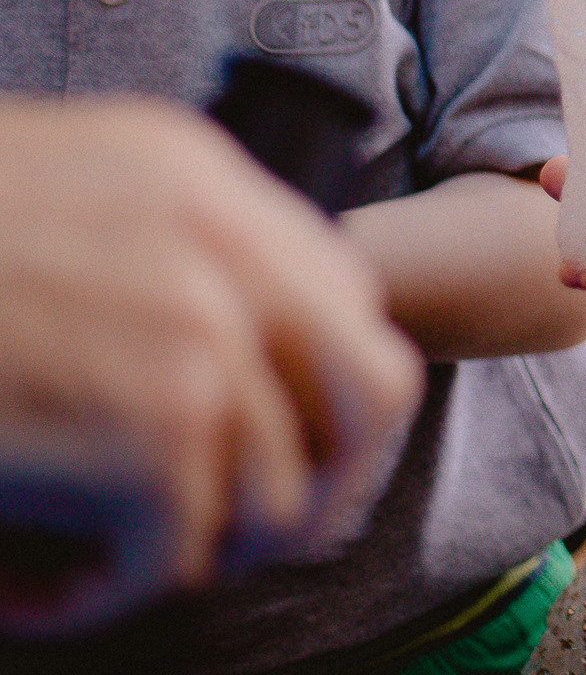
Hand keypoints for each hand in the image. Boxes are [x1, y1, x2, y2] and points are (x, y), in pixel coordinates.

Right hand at [0, 98, 422, 639]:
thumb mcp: (38, 199)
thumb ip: (142, 250)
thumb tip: (225, 370)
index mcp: (189, 173)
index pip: (343, 295)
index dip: (318, 398)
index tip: (262, 462)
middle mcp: (218, 234)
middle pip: (370, 387)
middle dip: (317, 482)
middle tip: (225, 538)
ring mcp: (197, 321)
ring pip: (278, 491)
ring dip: (188, 552)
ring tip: (87, 568)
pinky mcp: (154, 416)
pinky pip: (174, 552)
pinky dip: (97, 593)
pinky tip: (24, 588)